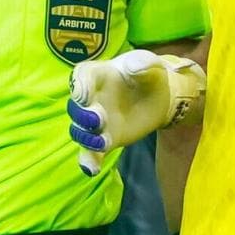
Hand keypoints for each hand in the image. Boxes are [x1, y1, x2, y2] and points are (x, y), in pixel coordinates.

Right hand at [67, 49, 203, 175]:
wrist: (158, 97)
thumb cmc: (149, 74)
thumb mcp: (150, 63)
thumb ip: (143, 63)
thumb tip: (134, 69)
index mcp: (97, 75)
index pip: (80, 77)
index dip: (79, 86)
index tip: (84, 95)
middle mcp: (90, 99)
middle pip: (75, 108)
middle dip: (83, 115)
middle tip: (99, 119)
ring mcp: (95, 121)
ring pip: (79, 132)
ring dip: (86, 138)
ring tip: (103, 142)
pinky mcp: (104, 139)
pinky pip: (90, 153)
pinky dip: (88, 162)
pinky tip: (92, 170)